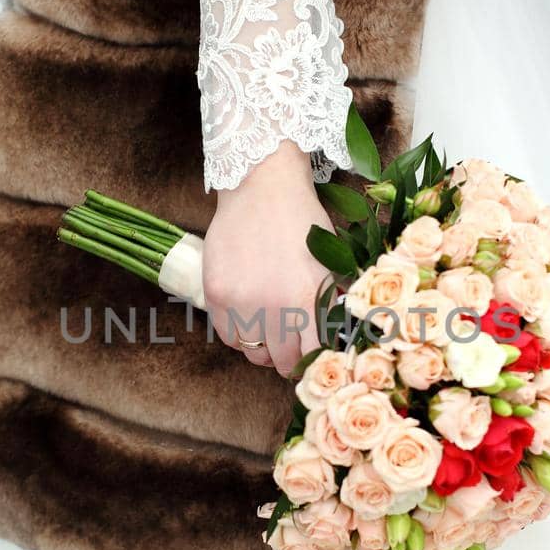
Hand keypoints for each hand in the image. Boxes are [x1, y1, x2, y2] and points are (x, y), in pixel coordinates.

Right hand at [203, 145, 332, 375]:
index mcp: (307, 300)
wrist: (262, 186)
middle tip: (293, 343)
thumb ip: (329, 305)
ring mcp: (240, 303)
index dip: (316, 360)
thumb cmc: (301, 223)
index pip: (312, 356)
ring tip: (271, 328)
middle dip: (291, 356)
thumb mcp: (328, 264)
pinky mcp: (216, 295)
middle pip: (283, 362)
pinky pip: (229, 337)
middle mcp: (273, 307)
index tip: (314, 354)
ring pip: (254, 354)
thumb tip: (333, 342)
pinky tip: (249, 317)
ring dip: (265, 347)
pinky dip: (240, 335)